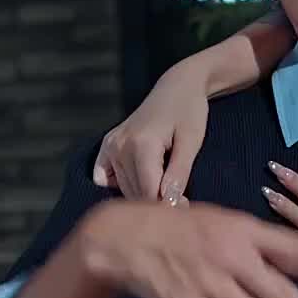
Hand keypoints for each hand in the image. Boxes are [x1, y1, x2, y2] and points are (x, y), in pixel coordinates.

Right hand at [93, 65, 208, 204]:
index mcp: (141, 144)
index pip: (149, 193)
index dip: (168, 208)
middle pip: (136, 195)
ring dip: (145, 195)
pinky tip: (139, 179)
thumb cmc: (188, 112)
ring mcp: (110, 146)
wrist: (176, 88)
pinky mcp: (106, 146)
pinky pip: (105, 180)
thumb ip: (179, 174)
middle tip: (181, 199)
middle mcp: (119, 146)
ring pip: (125, 190)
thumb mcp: (191, 142)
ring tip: (166, 185)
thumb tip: (171, 204)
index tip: (186, 209)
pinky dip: (121, 186)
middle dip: (158, 203)